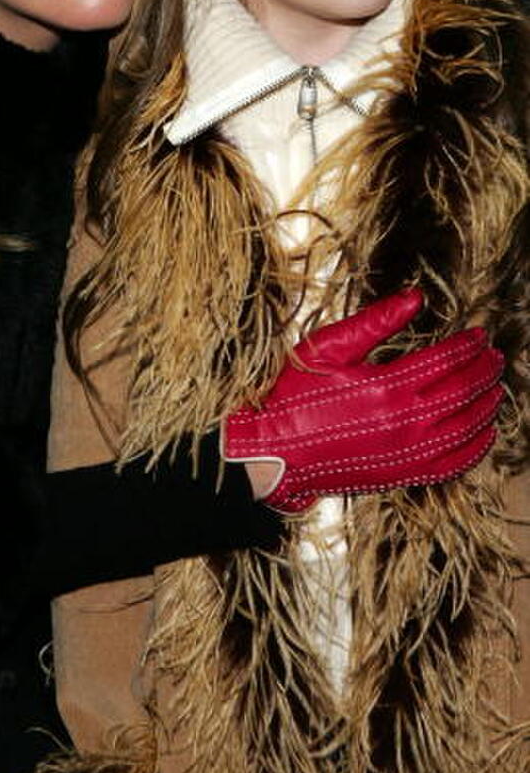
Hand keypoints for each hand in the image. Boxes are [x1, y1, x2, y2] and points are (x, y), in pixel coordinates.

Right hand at [222, 289, 503, 512]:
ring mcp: (407, 453)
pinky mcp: (402, 475)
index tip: (480, 335)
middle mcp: (404, 422)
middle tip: (497, 357)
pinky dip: (476, 448)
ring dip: (487, 406)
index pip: (444, 361)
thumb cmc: (295, 394)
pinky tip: (485, 434)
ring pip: (465, 428)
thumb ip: (374, 322)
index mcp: (386, 387)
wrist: (275, 451)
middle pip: (462, 392)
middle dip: (484, 371)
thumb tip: (415, 297)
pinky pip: (453, 464)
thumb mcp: (327, 347)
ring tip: (497, 389)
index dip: (467, 346)